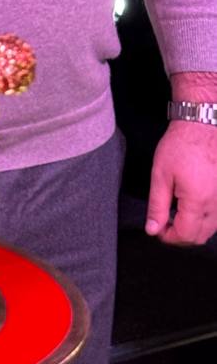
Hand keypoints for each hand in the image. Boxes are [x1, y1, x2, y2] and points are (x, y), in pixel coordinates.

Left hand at [146, 120, 216, 244]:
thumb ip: (157, 205)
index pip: (186, 235)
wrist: (204, 125)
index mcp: (198, 201)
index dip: (169, 237)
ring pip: (211, 228)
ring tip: (175, 214)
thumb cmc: (181, 145)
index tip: (157, 230)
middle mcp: (216, 204)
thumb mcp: (160, 174)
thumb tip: (152, 229)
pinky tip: (191, 206)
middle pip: (200, 236)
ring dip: (193, 228)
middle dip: (180, 236)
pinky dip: (205, 219)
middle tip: (163, 224)